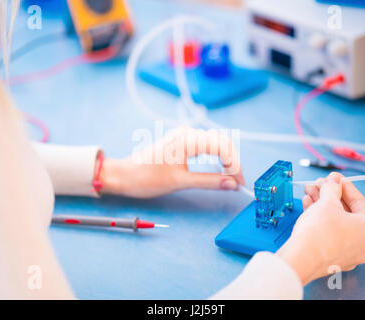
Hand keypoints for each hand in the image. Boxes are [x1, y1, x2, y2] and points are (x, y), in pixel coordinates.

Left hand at [99, 127, 244, 197]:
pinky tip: (219, 168)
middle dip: (233, 162)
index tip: (240, 182)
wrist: (124, 175)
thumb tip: (232, 184)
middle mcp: (188, 133)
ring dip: (226, 159)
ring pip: (216, 143)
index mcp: (188, 139)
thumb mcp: (180, 182)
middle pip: (222, 142)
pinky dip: (216, 157)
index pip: (222, 147)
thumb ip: (209, 182)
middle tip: (237, 182)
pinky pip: (206, 145)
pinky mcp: (182, 141)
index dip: (235, 165)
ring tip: (230, 178)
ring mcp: (185, 135)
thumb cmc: (147, 178)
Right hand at [276, 172, 364, 284]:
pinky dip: (321, 220)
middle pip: (347, 212)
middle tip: (320, 184)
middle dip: (331, 195)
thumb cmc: (319, 232)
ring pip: (337, 223)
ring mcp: (350, 254)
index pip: (359, 201)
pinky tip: (309, 207)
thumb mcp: (327, 202)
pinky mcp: (334, 259)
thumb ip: (332, 188)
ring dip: (323, 206)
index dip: (344, 185)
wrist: (301, 258)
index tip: (335, 178)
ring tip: (310, 193)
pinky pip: (330, 234)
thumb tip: (334, 182)